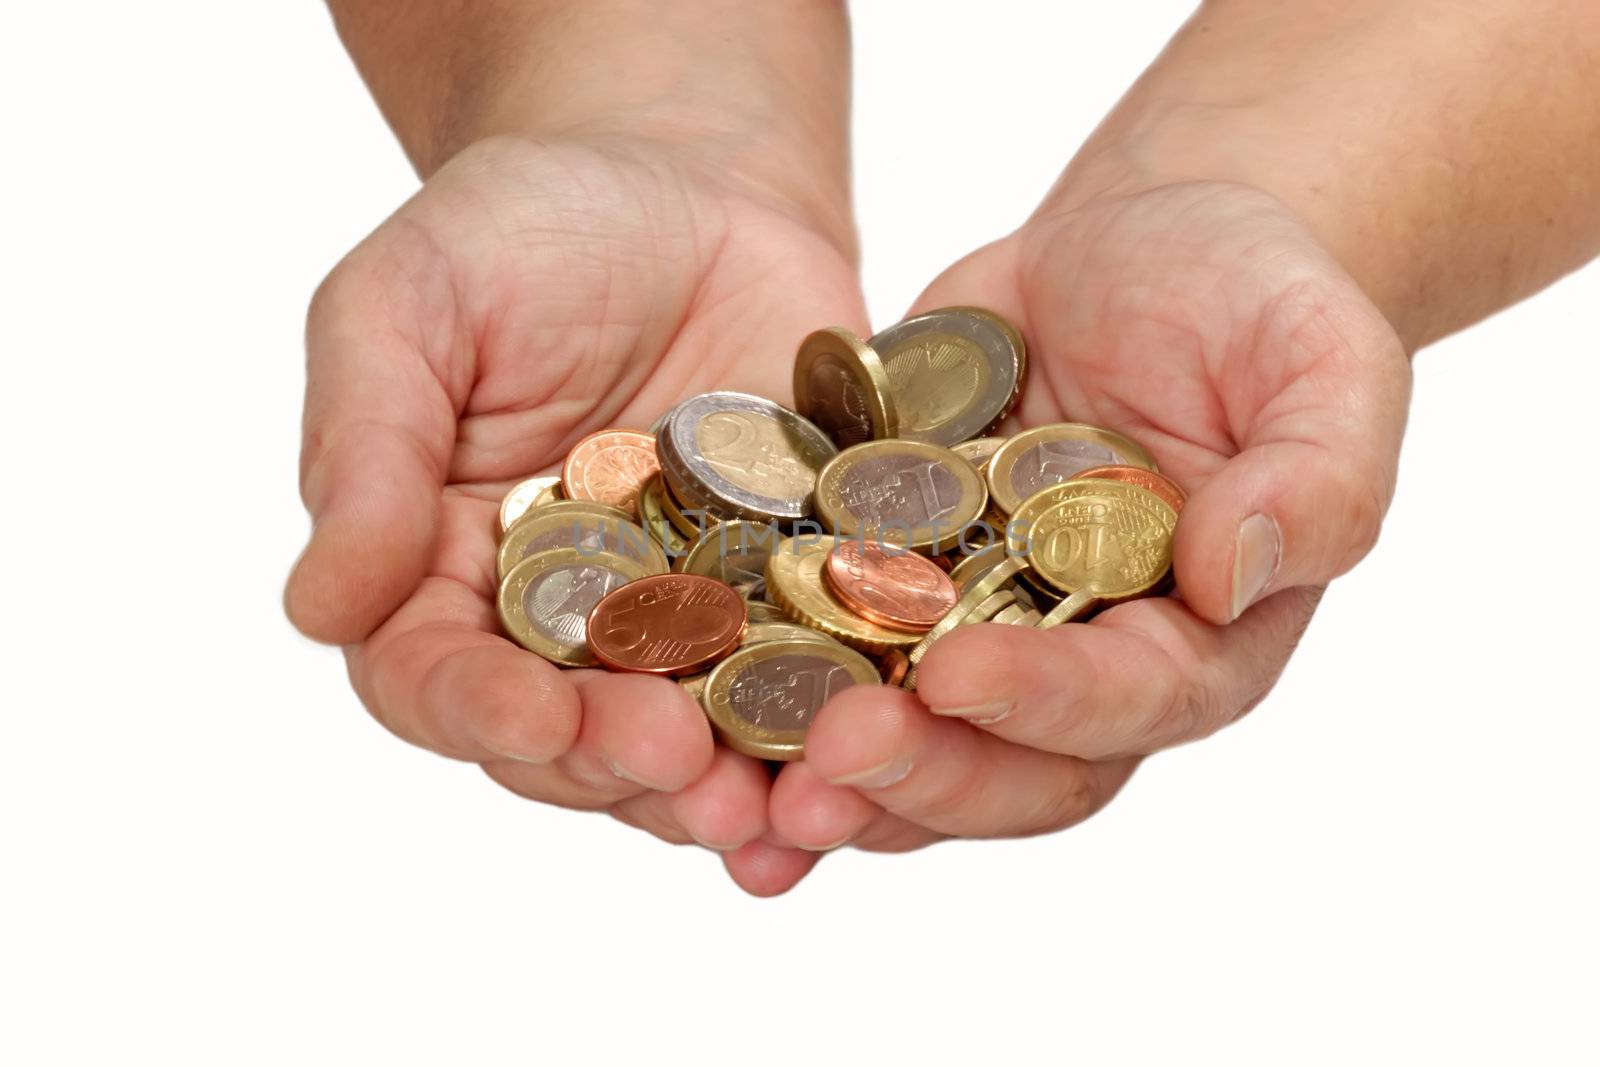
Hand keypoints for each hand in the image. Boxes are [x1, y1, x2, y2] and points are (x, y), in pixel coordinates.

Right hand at [284, 135, 867, 893]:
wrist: (689, 183)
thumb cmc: (523, 228)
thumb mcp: (411, 306)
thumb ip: (368, 450)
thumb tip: (318, 608)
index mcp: (442, 570)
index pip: (434, 676)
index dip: (481, 712)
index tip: (537, 719)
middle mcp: (557, 623)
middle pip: (569, 737)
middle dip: (619, 762)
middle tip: (681, 763)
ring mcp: (681, 623)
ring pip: (692, 738)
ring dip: (729, 783)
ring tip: (779, 799)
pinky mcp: (789, 598)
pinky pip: (809, 683)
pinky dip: (829, 734)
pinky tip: (862, 762)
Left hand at [767, 181, 1411, 853]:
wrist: (1131, 250)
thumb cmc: (1245, 294)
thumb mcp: (1319, 355)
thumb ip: (1320, 471)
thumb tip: (1240, 568)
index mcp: (1203, 639)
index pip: (1136, 703)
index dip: (1048, 703)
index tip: (958, 675)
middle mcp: (1090, 668)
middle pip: (1012, 768)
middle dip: (921, 772)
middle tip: (823, 754)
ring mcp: (983, 642)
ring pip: (914, 752)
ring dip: (832, 780)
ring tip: (740, 792)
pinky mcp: (890, 596)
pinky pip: (830, 671)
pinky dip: (769, 716)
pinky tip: (694, 739)